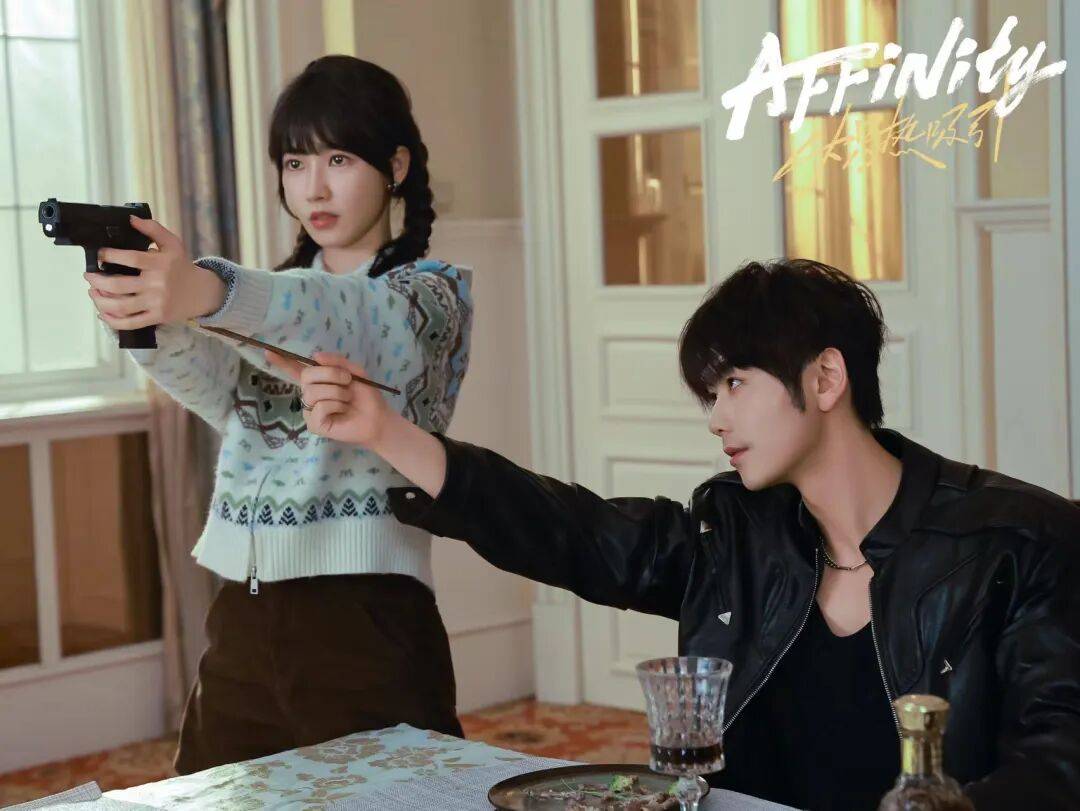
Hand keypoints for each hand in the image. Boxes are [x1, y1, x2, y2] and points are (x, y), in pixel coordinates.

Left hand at [84, 215, 225, 330]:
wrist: (202, 291)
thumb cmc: (181, 266)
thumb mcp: (172, 243)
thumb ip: (153, 229)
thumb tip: (131, 218)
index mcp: (159, 264)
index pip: (129, 258)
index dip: (109, 256)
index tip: (100, 255)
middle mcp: (157, 285)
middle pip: (118, 285)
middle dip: (97, 280)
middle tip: (88, 276)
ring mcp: (156, 303)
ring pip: (120, 306)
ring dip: (100, 300)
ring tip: (93, 292)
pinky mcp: (157, 318)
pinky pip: (130, 323)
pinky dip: (112, 320)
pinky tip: (103, 313)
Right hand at [264, 350, 394, 447]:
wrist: (378, 417)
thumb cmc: (366, 396)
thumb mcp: (355, 372)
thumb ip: (336, 362)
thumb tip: (315, 356)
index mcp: (318, 381)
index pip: (295, 370)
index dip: (282, 361)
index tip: (268, 351)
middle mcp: (310, 394)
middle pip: (306, 376)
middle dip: (331, 374)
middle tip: (348, 381)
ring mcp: (310, 410)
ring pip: (313, 392)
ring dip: (337, 392)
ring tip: (348, 399)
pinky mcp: (314, 425)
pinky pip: (319, 407)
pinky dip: (336, 405)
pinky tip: (343, 411)